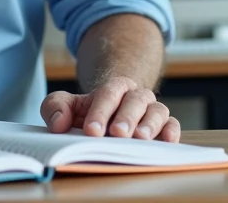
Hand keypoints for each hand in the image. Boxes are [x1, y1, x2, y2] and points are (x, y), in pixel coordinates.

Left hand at [40, 76, 179, 141]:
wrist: (108, 117)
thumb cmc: (86, 113)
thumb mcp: (65, 105)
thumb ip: (55, 107)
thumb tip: (58, 123)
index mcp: (113, 87)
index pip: (109, 93)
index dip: (100, 110)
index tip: (91, 130)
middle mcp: (136, 96)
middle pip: (136, 100)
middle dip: (126, 117)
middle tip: (117, 133)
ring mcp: (152, 111)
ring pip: (157, 111)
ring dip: (150, 125)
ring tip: (140, 138)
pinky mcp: (165, 127)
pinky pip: (173, 125)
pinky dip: (171, 132)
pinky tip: (166, 140)